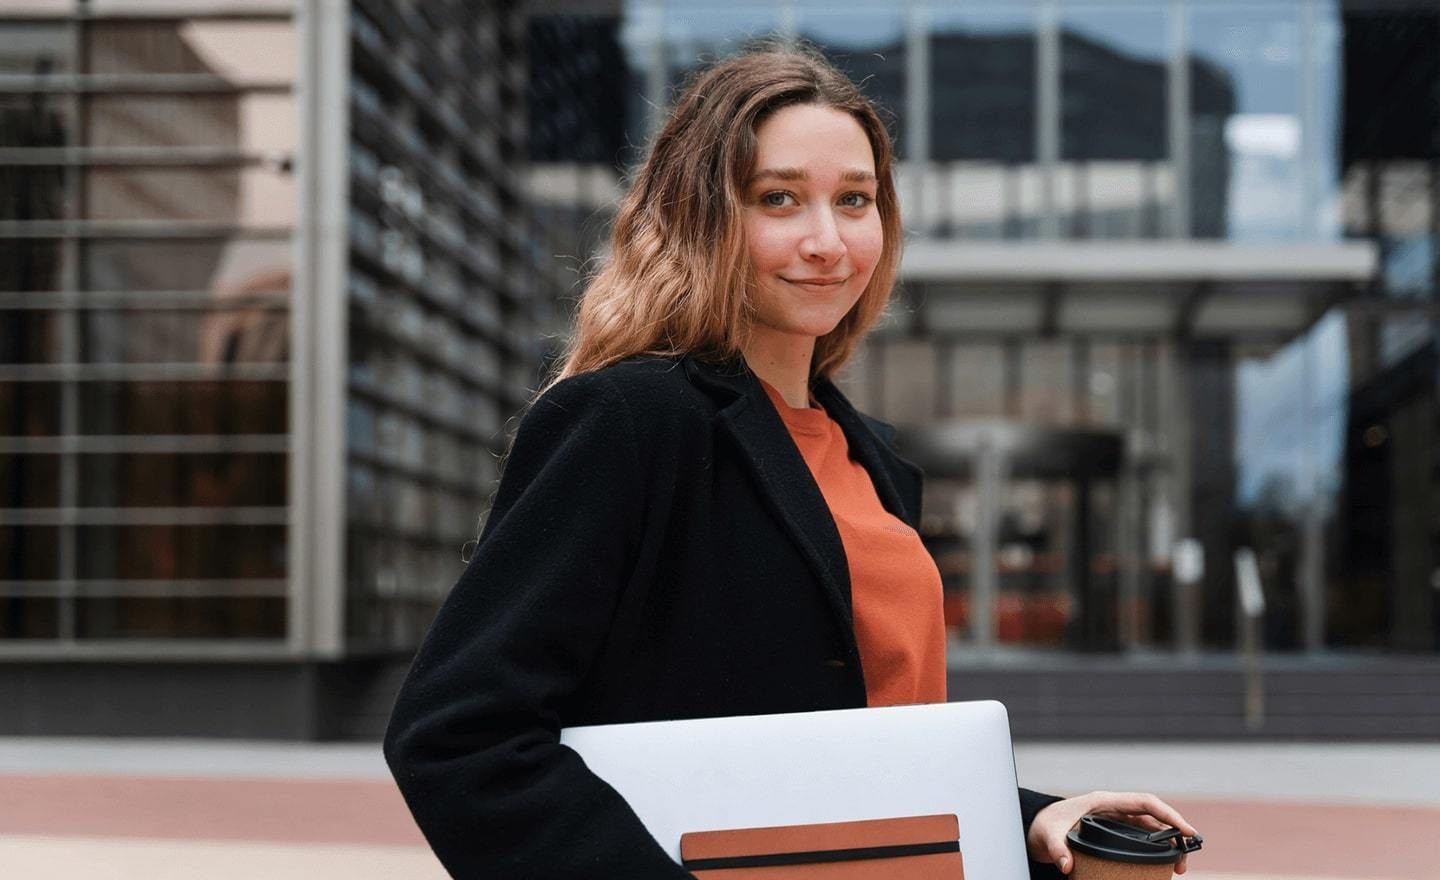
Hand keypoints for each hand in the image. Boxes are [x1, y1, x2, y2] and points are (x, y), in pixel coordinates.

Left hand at [1026, 790, 1197, 875]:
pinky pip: (1141, 839)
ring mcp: (1115, 820)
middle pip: (1153, 817)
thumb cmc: (1044, 825)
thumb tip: (1066, 865)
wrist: (1036, 827)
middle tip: (1183, 861)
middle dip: (1174, 834)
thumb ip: (1056, 849)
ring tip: (1178, 867)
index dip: (1168, 814)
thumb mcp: (1047, 836)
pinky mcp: (1114, 833)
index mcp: (1103, 801)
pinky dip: (1155, 850)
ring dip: (1167, 844)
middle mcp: (1113, 809)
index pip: (1144, 802)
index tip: (1186, 830)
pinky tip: (1162, 864)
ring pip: (1150, 829)